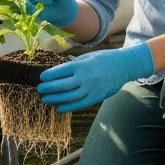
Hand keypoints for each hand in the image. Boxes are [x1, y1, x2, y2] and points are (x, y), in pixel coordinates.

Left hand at [36, 42, 154, 112]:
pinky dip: (67, 107)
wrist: (124, 66)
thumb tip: (55, 75)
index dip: (49, 76)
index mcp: (83, 65)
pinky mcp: (96, 97)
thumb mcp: (87, 57)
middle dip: (48, 88)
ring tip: (45, 99)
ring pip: (69, 97)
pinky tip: (58, 107)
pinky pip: (79, 105)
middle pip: (62, 86)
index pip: (60, 72)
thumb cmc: (103, 59)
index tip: (41, 77)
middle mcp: (86, 77)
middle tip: (40, 89)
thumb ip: (73, 66)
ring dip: (55, 99)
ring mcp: (92, 89)